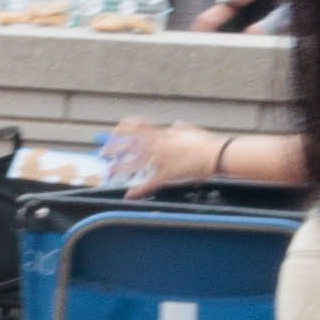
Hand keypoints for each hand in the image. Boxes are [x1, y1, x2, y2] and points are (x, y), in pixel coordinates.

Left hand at [103, 119, 271, 192]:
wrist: (216, 154)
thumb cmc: (205, 142)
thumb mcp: (190, 131)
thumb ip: (180, 129)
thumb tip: (175, 124)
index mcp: (163, 134)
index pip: (138, 127)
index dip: (123, 129)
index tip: (114, 132)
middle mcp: (159, 145)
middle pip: (130, 145)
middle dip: (114, 148)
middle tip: (102, 153)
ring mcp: (162, 159)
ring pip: (135, 164)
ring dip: (120, 168)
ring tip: (109, 172)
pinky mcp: (167, 174)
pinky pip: (149, 183)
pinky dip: (138, 190)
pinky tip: (129, 194)